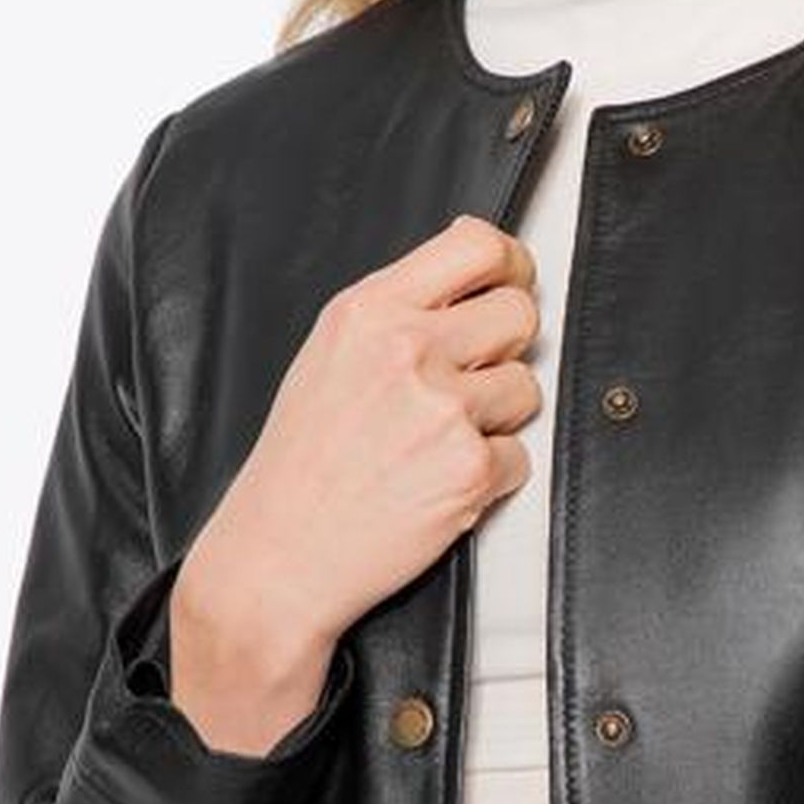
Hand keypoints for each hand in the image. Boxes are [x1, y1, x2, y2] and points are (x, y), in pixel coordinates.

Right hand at [181, 215, 540, 665]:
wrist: (277, 557)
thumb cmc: (301, 463)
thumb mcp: (329, 355)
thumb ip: (398, 309)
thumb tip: (472, 269)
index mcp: (369, 311)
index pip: (477, 246)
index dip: (510, 265)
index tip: (510, 282)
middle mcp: (407, 350)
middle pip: (519, 313)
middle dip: (506, 348)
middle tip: (467, 381)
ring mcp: (442, 408)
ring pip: (527, 387)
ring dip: (496, 418)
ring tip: (435, 442)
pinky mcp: (469, 467)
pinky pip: (520, 455)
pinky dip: (489, 475)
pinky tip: (436, 483)